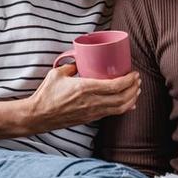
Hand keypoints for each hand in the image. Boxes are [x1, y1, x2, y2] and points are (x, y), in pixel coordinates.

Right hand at [23, 64, 139, 132]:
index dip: (129, 80)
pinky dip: (124, 108)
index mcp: (85, 88)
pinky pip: (112, 114)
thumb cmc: (46, 94)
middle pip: (122, 98)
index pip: (115, 86)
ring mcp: (92, 112)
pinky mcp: (91, 119)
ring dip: (132, 99)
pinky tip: (129, 103)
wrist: (39, 116)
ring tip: (136, 90)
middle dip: (134, 88)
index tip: (134, 73)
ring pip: (120, 108)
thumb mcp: (57, 73)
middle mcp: (92, 102)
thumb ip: (71, 65)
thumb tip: (81, 59)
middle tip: (138, 80)